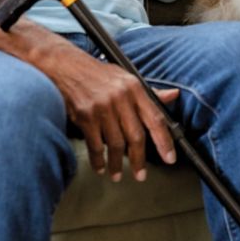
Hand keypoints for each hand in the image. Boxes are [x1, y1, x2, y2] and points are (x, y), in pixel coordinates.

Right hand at [35, 43, 178, 181]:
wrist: (65, 65)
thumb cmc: (97, 73)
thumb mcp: (126, 77)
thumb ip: (150, 92)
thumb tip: (173, 96)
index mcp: (134, 88)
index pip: (155, 118)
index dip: (164, 141)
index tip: (169, 158)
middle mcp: (120, 97)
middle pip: (136, 136)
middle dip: (139, 160)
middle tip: (140, 175)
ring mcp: (102, 107)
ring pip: (115, 144)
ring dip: (116, 164)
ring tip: (117, 174)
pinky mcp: (85, 115)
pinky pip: (94, 145)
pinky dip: (97, 160)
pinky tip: (100, 167)